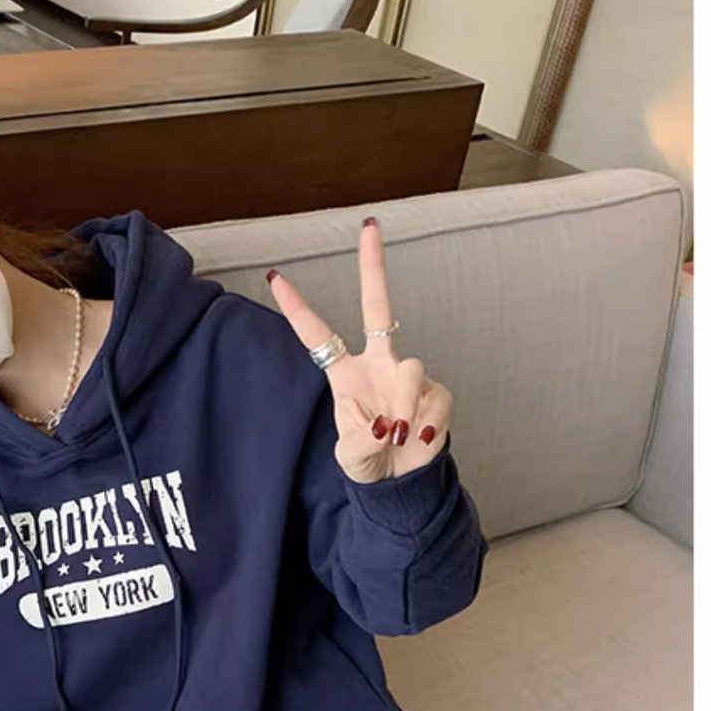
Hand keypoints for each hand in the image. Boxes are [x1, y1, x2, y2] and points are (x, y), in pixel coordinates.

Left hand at [267, 217, 452, 484]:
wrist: (402, 484)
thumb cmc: (368, 462)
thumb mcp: (350, 459)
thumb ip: (360, 442)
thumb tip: (385, 424)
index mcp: (345, 374)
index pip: (318, 336)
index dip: (298, 309)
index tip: (274, 278)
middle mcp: (377, 364)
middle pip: (377, 306)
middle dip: (374, 267)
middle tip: (369, 227)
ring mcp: (406, 375)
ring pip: (410, 366)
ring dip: (403, 405)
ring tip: (396, 436)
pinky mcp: (436, 392)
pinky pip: (434, 397)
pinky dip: (426, 422)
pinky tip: (420, 438)